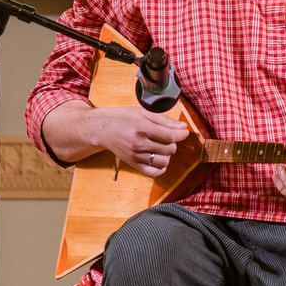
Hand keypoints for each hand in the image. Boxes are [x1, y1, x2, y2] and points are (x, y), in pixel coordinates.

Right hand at [44, 101, 188, 177]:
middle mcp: (139, 144)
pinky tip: (160, 160)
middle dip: (173, 143)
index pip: (170, 136)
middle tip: (168, 136)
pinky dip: (161, 168)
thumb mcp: (143, 112)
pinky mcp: (133, 164)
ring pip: (163, 161)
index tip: (184, 131)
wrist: (102, 129)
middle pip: (169, 149)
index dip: (181, 134)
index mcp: (142, 128)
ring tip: (162, 147)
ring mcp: (136, 156)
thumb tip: (182, 127)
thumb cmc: (123, 118)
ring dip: (168, 155)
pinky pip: (152, 173)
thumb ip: (164, 120)